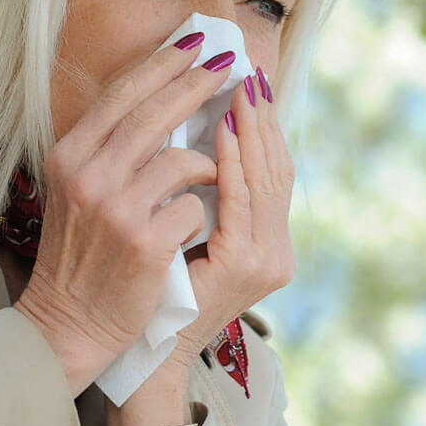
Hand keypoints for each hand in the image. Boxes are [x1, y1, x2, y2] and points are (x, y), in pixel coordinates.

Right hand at [14, 37, 230, 395]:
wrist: (69, 322)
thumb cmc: (85, 252)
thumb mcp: (82, 190)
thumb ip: (114, 149)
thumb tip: (169, 97)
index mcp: (69, 156)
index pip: (122, 95)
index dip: (162, 64)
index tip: (196, 41)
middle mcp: (88, 176)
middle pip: (154, 113)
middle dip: (197, 83)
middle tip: (230, 63)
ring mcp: (116, 209)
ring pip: (183, 158)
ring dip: (209, 161)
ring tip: (218, 169)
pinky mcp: (145, 241)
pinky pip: (195, 205)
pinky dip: (204, 209)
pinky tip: (198, 221)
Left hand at [171, 68, 296, 362]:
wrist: (146, 352)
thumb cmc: (159, 290)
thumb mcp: (194, 237)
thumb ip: (208, 196)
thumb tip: (204, 133)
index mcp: (268, 243)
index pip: (275, 170)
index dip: (267, 125)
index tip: (253, 82)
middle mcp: (277, 251)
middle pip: (278, 168)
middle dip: (263, 117)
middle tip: (249, 73)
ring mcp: (266, 259)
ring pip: (266, 179)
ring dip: (251, 130)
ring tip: (239, 89)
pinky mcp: (244, 265)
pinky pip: (242, 201)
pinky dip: (234, 162)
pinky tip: (225, 131)